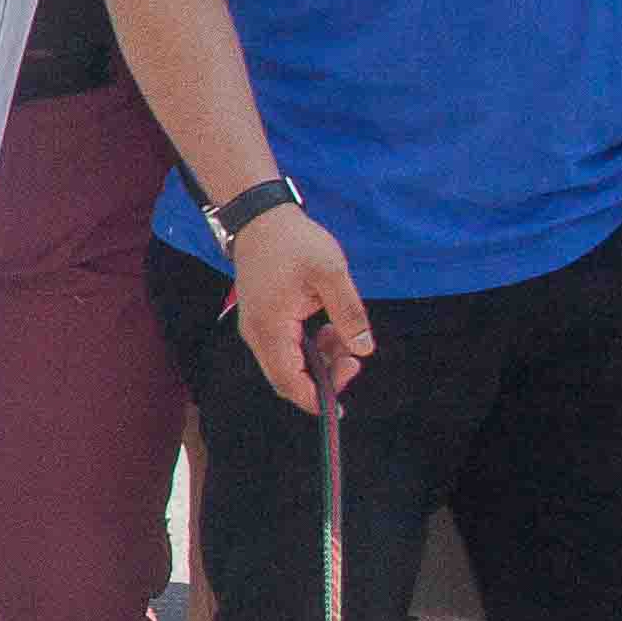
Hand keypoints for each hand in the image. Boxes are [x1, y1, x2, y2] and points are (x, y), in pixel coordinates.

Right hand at [228, 203, 368, 414]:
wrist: (261, 218)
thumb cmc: (294, 242)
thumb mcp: (331, 274)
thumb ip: (349, 314)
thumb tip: (364, 350)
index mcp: (271, 328)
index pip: (289, 382)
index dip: (315, 399)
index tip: (342, 402)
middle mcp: (257, 335)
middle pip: (287, 379)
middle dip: (323, 378)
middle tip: (354, 360)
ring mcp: (257, 328)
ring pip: (288, 365)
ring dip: (319, 361)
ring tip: (345, 337)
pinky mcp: (262, 321)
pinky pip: (286, 349)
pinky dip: (310, 348)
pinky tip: (329, 330)